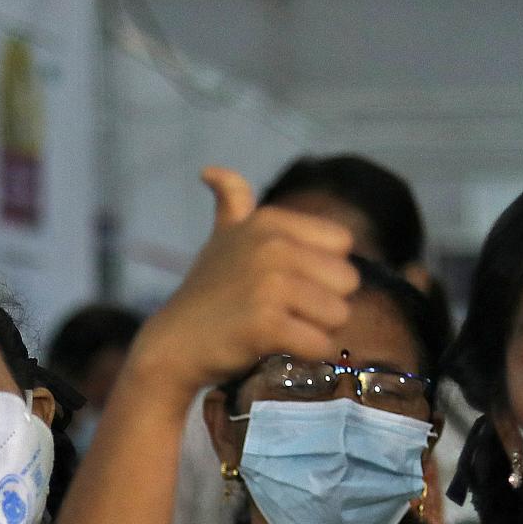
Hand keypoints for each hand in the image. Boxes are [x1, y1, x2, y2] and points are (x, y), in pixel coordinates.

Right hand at [130, 167, 358, 392]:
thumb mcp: (222, 237)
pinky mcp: (268, 325)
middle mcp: (273, 247)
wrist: (174, 343)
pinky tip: (278, 347)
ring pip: (339, 315)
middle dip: (324, 302)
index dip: (323, 268)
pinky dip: (307, 353)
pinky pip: (320, 344)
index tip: (290, 281)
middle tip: (286, 310)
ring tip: (281, 328)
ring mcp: (270, 286)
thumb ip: (231, 202)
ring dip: (316, 329)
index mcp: (270, 222)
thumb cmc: (207, 292)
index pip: (342, 243)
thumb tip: (210, 170)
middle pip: (348, 281)